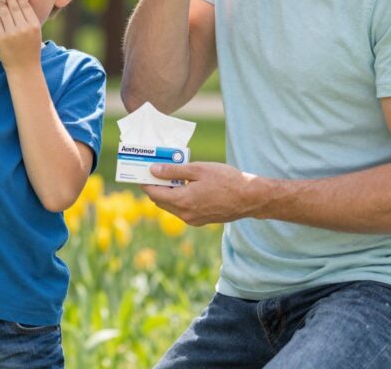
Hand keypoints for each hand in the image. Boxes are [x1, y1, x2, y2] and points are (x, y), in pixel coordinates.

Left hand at [0, 0, 42, 70]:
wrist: (24, 68)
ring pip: (4, 13)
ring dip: (2, 5)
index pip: (25, 5)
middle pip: (14, 6)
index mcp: (34, 25)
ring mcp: (11, 33)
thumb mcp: (35, 33)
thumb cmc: (30, 49)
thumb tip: (19, 1)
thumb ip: (29, 19)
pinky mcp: (1, 38)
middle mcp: (23, 28)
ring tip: (1, 0)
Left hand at [141, 161, 263, 225]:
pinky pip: (182, 210)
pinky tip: (184, 184)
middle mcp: (185, 215)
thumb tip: (153, 170)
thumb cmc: (226, 180)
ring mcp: (193, 220)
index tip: (141, 171)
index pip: (154, 193)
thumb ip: (173, 170)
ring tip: (170, 175)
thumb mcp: (198, 169)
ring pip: (171, 206)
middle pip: (160, 201)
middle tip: (154, 170)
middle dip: (155, 187)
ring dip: (167, 192)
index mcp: (182, 201)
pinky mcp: (201, 221)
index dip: (145, 182)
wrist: (250, 198)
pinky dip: (178, 198)